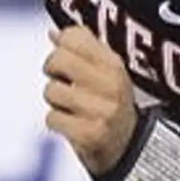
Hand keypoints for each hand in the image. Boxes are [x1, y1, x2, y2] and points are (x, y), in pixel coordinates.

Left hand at [43, 25, 138, 174]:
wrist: (128, 147)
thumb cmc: (109, 103)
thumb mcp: (106, 72)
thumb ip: (82, 48)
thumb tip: (53, 33)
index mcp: (114, 64)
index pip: (73, 36)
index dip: (61, 46)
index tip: (68, 59)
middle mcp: (111, 85)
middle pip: (58, 59)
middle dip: (52, 71)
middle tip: (63, 82)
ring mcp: (102, 110)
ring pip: (51, 91)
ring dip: (55, 102)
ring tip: (71, 107)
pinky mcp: (90, 134)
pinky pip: (51, 118)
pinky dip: (57, 122)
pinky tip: (72, 123)